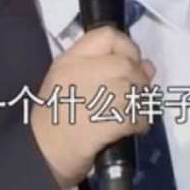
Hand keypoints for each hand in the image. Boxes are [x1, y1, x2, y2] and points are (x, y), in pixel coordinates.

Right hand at [29, 26, 156, 188]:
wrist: (41, 153)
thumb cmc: (54, 117)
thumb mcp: (70, 82)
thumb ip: (106, 68)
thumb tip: (148, 65)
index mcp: (69, 60)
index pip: (107, 36)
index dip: (127, 46)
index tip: (130, 62)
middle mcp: (80, 73)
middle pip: (126, 63)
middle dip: (139, 78)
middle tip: (136, 93)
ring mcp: (91, 97)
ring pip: (134, 89)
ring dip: (141, 101)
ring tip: (134, 111)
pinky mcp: (103, 122)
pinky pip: (135, 115)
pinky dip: (140, 122)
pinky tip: (133, 127)